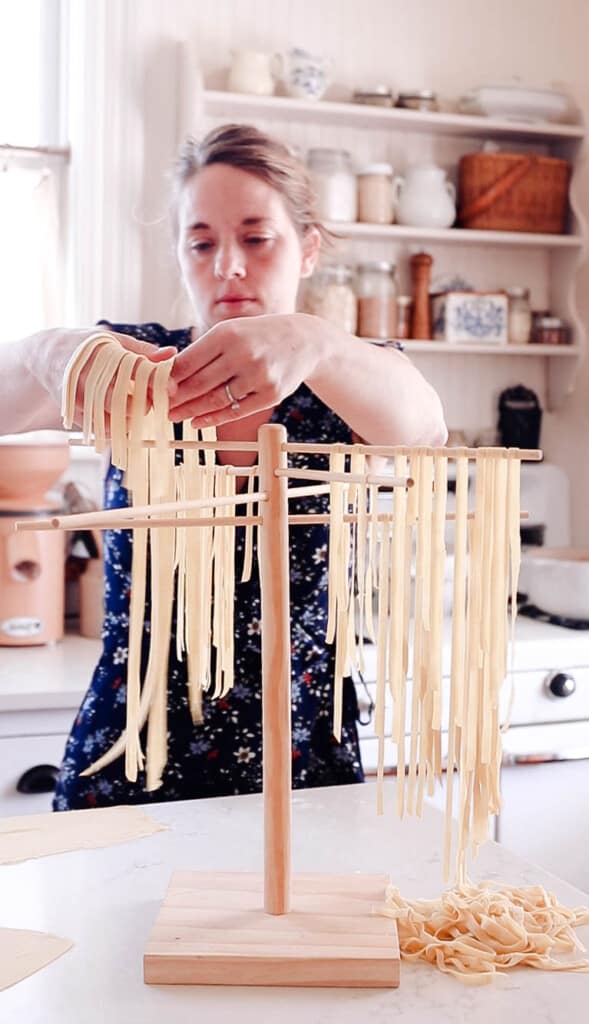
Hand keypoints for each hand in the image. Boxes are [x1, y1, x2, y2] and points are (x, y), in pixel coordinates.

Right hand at [70, 331, 175, 429]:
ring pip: (114, 420)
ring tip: (136, 409)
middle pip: (124, 400)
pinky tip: (121, 418)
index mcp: (101, 353)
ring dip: (132, 420)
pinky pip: (102, 430)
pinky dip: (116, 429)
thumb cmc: (86, 347)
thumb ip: (142, 349)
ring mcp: (78, 396)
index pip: (135, 369)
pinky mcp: (73, 413)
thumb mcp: (111, 340)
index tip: (173, 389)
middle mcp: (88, 376)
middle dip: (145, 405)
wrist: (46, 357)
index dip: (156, 381)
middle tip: (153, 402)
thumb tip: (173, 353)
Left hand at [168, 313, 323, 427]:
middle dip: (176, 399)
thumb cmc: (257, 336)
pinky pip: (236, 411)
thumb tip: (170, 376)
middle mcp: (243, 353)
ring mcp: (258, 375)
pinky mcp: (271, 394)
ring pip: (216, 400)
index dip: (168, 379)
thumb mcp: (231, 332)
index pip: (188, 361)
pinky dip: (214, 419)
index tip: (155, 389)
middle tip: (160, 407)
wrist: (304, 340)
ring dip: (192, 411)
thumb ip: (204, 351)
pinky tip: (199, 422)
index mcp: (226, 333)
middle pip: (199, 383)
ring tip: (176, 416)